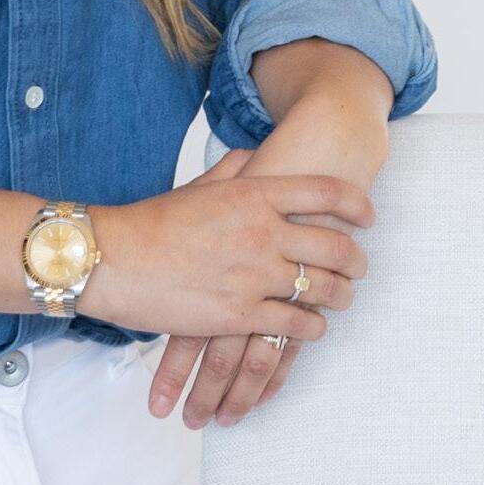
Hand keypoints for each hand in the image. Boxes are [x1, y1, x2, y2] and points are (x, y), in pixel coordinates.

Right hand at [147, 94, 387, 429]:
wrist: (115, 260)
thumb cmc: (153, 221)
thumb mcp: (199, 186)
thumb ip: (235, 169)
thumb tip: (257, 157)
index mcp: (254, 193)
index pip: (325, 192)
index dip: (356, 203)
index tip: (368, 215)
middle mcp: (263, 231)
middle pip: (335, 244)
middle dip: (356, 259)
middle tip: (361, 266)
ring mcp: (255, 275)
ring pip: (322, 288)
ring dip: (341, 295)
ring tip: (343, 298)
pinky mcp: (240, 315)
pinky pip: (296, 324)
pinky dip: (312, 327)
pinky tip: (314, 326)